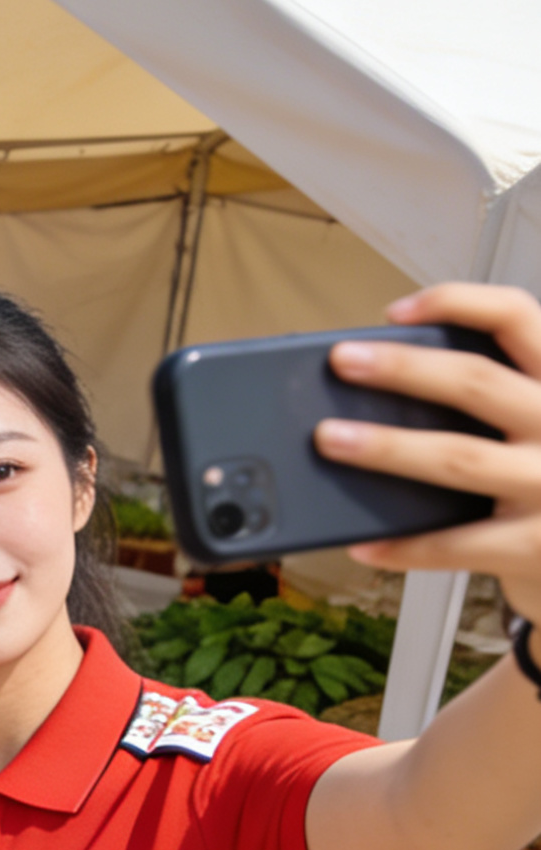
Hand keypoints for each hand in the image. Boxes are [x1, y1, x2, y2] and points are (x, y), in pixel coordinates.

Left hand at [314, 283, 540, 619]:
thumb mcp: (537, 420)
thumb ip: (493, 397)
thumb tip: (385, 383)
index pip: (517, 316)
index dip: (456, 303)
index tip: (395, 311)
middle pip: (478, 382)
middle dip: (403, 370)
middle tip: (342, 362)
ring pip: (459, 457)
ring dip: (388, 447)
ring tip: (330, 439)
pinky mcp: (536, 546)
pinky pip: (459, 545)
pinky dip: (404, 545)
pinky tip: (362, 542)